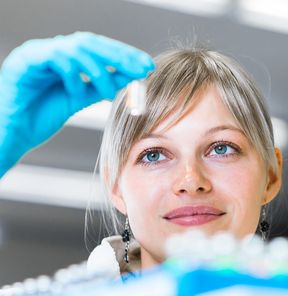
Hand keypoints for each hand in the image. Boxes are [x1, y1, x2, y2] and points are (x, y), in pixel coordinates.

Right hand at [0, 32, 153, 175]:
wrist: (12, 135)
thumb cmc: (41, 117)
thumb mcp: (79, 99)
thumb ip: (102, 86)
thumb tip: (131, 76)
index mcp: (65, 57)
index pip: (99, 48)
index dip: (124, 55)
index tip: (147, 66)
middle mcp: (50, 50)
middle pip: (91, 42)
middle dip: (119, 55)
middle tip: (141, 68)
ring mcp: (36, 53)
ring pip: (76, 47)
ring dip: (98, 68)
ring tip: (108, 90)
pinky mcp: (22, 62)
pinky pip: (54, 57)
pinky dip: (72, 72)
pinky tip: (78, 90)